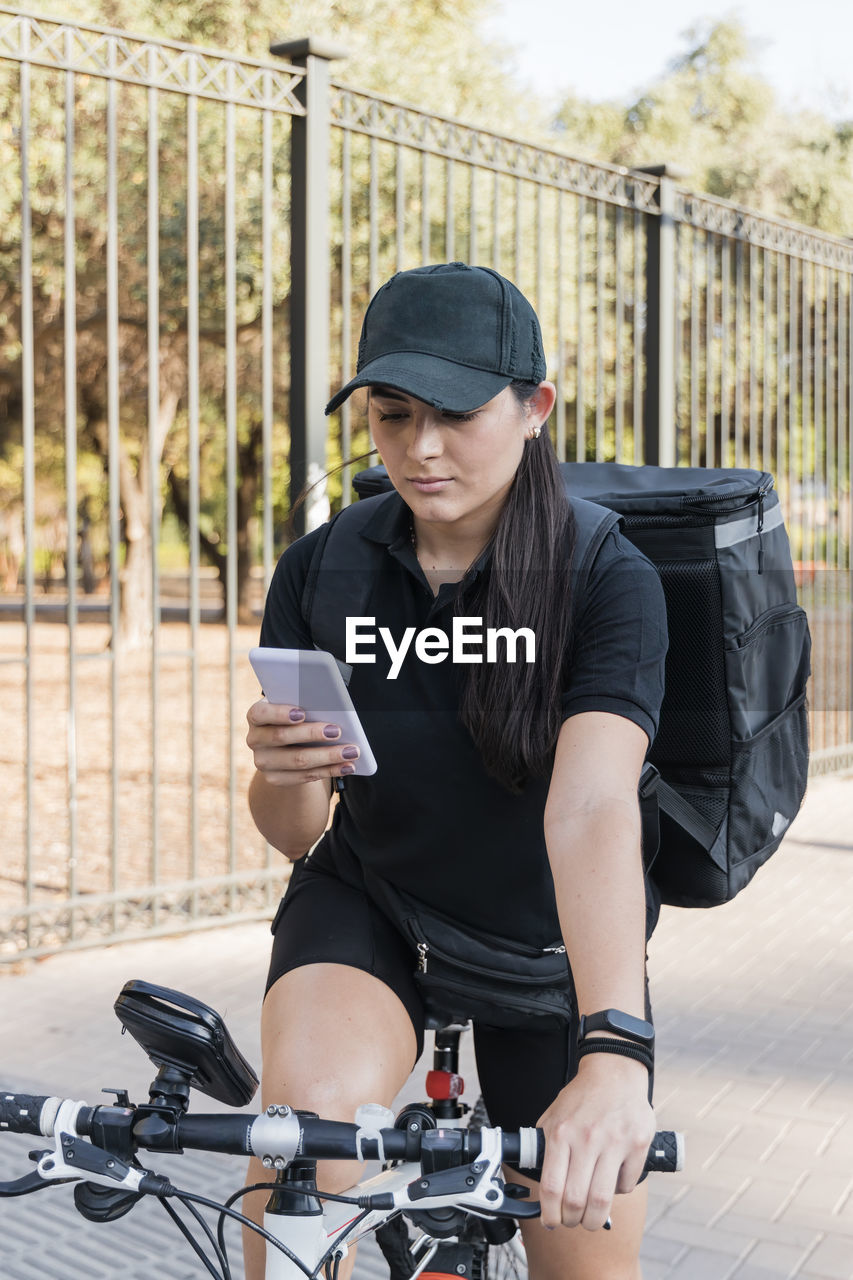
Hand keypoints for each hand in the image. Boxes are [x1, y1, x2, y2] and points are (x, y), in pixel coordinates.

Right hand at [246, 698, 359, 785]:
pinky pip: (305, 776)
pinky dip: (329, 770)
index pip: (260, 713)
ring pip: (297, 760)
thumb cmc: (296, 718)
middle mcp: (255, 739)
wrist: (287, 746)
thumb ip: (305, 704)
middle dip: (312, 734)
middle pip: (282, 737)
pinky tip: (346, 766)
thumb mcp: (296, 707)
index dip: (279, 713)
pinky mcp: (275, 779)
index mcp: (256, 716)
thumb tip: (333, 705)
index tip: (301, 713)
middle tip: (337, 731)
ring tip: (351, 751)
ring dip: (328, 756)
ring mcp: (263, 762)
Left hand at [537, 1054, 653, 1230]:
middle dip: (572, 1221)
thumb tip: (540, 1185)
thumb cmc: (583, 1097)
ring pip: (602, 1201)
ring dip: (595, 1219)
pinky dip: (619, 1192)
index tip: (551, 1221)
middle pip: (576, 1201)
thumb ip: (545, 1147)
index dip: (549, 1214)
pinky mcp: (637, 1144)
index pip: (551, 1188)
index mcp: (561, 1133)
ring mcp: (614, 1142)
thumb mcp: (553, 1116)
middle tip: (573, 1221)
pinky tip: (613, 1183)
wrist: (614, 1071)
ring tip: (591, 1218)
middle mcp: (586, 1139)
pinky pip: (626, 1185)